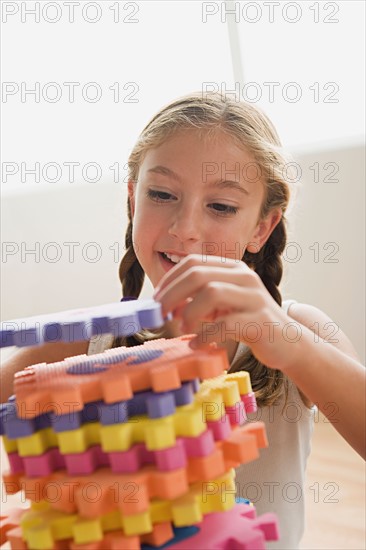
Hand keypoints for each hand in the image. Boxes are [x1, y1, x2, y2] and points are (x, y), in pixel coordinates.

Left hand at [153, 254, 300, 369]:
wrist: (288, 342)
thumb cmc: (249, 322)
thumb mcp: (220, 308)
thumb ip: (196, 303)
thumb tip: (167, 306)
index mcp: (233, 269)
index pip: (193, 263)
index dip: (170, 280)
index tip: (156, 300)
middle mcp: (244, 277)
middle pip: (198, 274)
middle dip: (172, 294)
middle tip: (161, 314)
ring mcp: (254, 297)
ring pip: (211, 292)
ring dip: (189, 312)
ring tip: (182, 328)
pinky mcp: (260, 320)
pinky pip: (225, 323)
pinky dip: (205, 335)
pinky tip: (198, 344)